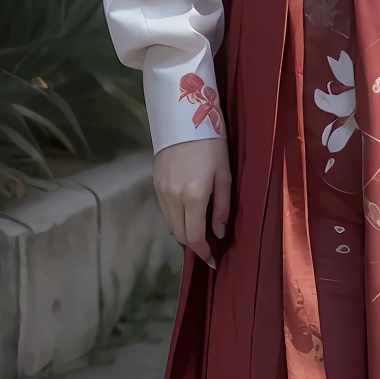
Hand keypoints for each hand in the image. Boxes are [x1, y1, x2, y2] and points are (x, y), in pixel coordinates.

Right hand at [153, 136, 231, 268]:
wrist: (184, 117)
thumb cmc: (212, 144)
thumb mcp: (225, 175)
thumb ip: (221, 207)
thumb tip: (219, 233)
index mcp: (193, 196)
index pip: (194, 236)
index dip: (203, 253)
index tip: (212, 261)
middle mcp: (172, 197)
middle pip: (180, 234)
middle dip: (194, 245)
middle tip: (208, 247)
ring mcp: (161, 190)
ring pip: (171, 224)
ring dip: (185, 232)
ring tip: (200, 230)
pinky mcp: (155, 183)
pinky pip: (165, 210)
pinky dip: (176, 218)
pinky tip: (188, 214)